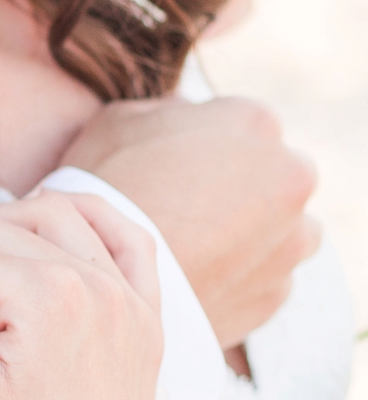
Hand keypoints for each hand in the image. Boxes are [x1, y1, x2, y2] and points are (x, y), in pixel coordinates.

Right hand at [59, 96, 317, 347]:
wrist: (112, 281)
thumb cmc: (108, 193)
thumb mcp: (118, 120)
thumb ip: (168, 109)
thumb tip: (185, 113)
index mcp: (255, 121)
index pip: (241, 120)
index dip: (206, 141)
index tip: (178, 162)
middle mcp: (291, 175)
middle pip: (274, 170)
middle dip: (242, 182)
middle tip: (187, 203)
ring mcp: (292, 237)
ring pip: (283, 225)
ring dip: (254, 229)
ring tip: (198, 242)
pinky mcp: (279, 290)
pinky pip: (266, 274)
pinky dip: (240, 272)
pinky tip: (198, 271)